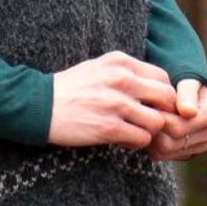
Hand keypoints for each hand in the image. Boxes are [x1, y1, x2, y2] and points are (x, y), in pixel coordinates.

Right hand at [48, 51, 178, 148]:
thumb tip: (153, 87)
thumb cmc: (70, 88)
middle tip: (151, 122)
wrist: (39, 105)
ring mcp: (116, 103)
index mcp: (121, 62)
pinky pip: (141, 139)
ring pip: (157, 121)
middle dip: (163, 113)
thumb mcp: (99, 68)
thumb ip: (126, 73)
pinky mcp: (108, 127)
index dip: (163, 95)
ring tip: (136, 132)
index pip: (163, 77)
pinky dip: (137, 143)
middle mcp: (122, 79)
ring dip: (150, 131)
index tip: (153, 106)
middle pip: (167, 98)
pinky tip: (124, 141)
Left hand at [141, 79, 206, 161]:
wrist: (184, 88)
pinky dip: (153, 145)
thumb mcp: (187, 79)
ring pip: (166, 152)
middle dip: (155, 128)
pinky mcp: (188, 152)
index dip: (161, 118)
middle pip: (172, 142)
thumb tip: (189, 112)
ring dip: (151, 138)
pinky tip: (151, 129)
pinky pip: (163, 156)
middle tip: (143, 114)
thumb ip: (187, 92)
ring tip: (146, 120)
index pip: (179, 127)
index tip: (150, 105)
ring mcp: (200, 145)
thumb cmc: (184, 81)